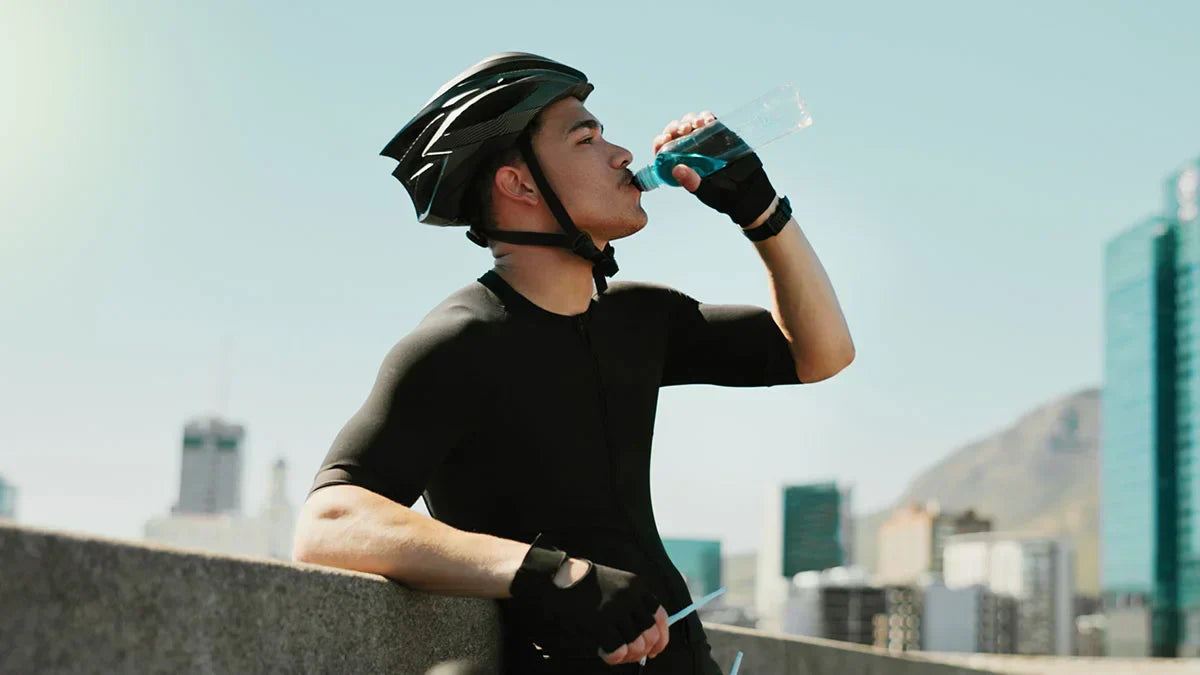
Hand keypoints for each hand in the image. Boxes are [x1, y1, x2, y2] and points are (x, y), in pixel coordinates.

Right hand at [509, 549, 664, 662]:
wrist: (560, 577)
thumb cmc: (586, 585)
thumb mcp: (616, 585)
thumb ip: (632, 605)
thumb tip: (646, 640)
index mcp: (637, 586)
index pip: (660, 617)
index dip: (661, 637)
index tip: (655, 649)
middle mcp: (630, 597)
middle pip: (650, 635)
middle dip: (644, 651)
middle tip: (632, 656)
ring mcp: (616, 609)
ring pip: (636, 646)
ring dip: (628, 656)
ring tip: (616, 653)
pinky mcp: (600, 622)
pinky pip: (617, 651)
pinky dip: (614, 657)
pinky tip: (604, 652)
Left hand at [652, 110, 778, 226]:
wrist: (749, 191)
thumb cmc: (724, 195)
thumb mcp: (706, 190)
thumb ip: (692, 182)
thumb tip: (677, 170)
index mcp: (680, 164)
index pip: (663, 150)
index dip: (661, 142)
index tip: (665, 138)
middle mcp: (688, 151)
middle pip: (675, 133)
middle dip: (675, 127)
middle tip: (683, 129)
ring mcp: (703, 140)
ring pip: (689, 123)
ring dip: (690, 120)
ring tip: (696, 124)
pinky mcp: (718, 133)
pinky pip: (708, 120)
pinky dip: (706, 117)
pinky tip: (707, 120)